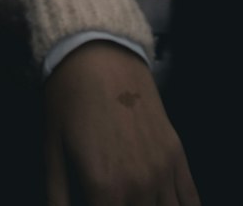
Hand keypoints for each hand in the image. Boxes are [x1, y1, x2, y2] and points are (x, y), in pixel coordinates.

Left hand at [43, 41, 199, 204]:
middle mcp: (140, 186)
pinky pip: (191, 201)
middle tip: (109, 198)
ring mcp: (163, 172)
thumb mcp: (51, 150)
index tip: (93, 203)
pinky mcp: (177, 156)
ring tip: (133, 200)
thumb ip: (58, 197)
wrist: (97, 53)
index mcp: (104, 189)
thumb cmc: (67, 100)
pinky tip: (166, 205)